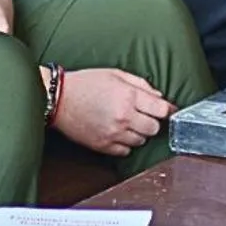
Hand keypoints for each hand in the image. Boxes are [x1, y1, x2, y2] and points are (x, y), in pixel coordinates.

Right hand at [52, 68, 173, 154]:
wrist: (58, 99)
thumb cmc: (86, 83)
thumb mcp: (116, 74)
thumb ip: (141, 85)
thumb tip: (159, 97)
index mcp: (129, 96)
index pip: (162, 110)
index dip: (167, 110)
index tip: (166, 110)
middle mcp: (123, 117)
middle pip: (154, 128)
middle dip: (152, 121)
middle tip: (144, 115)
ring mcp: (113, 133)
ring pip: (141, 141)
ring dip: (139, 133)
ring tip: (128, 122)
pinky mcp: (103, 146)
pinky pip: (125, 151)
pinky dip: (126, 144)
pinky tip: (118, 133)